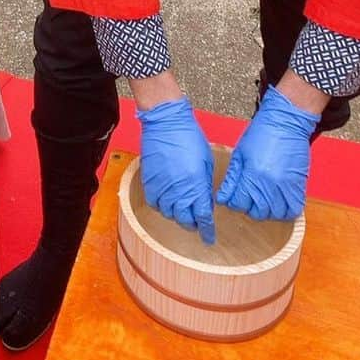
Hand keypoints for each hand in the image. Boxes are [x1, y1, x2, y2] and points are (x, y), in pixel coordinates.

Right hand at [138, 96, 215, 244]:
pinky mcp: (149, 180)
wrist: (166, 122)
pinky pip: (154, 202)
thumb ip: (205, 185)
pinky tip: (166, 201)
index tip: (209, 238)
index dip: (207, 230)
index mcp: (196, 185)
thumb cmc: (189, 137)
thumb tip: (205, 201)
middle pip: (184, 219)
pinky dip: (161, 206)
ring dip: (177, 215)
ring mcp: (162, 186)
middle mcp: (178, 190)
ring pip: (168, 213)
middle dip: (192, 224)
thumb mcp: (206, 162)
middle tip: (196, 223)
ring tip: (181, 210)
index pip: (203, 217)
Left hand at [216, 85, 317, 220]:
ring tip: (262, 199)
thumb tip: (222, 198)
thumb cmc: (261, 134)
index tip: (232, 197)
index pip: (239, 203)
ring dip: (267, 211)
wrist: (285, 123)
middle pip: (257, 212)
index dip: (233, 201)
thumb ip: (232, 179)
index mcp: (253, 175)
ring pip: (275, 214)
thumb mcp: (239, 154)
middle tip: (247, 197)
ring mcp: (286, 187)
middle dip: (249, 207)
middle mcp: (270, 185)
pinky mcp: (299, 186)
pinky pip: (293, 209)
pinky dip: (285, 211)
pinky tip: (277, 202)